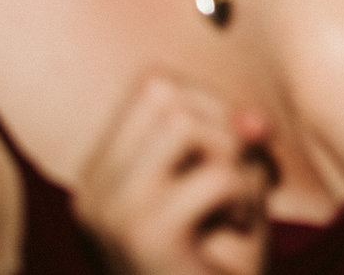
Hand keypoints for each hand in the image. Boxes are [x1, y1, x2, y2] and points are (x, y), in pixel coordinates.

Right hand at [74, 75, 274, 274]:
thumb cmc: (221, 268)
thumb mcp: (234, 189)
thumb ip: (236, 141)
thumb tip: (252, 118)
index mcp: (100, 179)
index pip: (153, 87)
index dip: (210, 103)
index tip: (235, 153)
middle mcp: (92, 194)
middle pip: (165, 94)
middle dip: (223, 127)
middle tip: (239, 187)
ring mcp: (110, 215)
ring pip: (185, 125)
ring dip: (234, 161)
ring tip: (236, 211)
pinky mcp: (143, 236)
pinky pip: (217, 174)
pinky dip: (246, 197)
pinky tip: (236, 239)